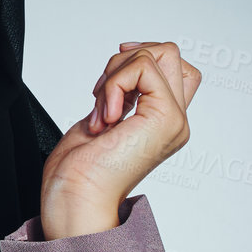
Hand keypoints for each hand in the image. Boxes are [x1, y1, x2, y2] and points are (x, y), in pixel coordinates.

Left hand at [39, 41, 199, 240]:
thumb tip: (122, 66)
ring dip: (114, 76)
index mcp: (162, 123)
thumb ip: (121, 95)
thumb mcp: (102, 119)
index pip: (176, 69)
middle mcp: (175, 122)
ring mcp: (174, 120)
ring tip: (100, 114)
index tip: (112, 75)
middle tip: (101, 97)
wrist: (75, 198)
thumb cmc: (78, 172)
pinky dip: (115, 84)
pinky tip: (105, 118)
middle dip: (124, 62)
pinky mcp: (166, 118)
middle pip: (169, 53)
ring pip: (156, 54)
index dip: (144, 57)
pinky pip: (143, 67)